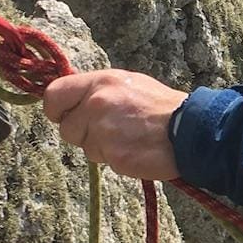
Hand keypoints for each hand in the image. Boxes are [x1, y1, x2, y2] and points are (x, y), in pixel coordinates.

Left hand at [42, 69, 186, 181]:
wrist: (188, 129)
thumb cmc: (161, 107)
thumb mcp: (127, 84)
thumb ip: (98, 91)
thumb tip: (73, 100)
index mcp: (100, 82)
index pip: (54, 95)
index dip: (56, 109)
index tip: (64, 116)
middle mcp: (96, 104)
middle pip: (66, 128)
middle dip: (82, 133)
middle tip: (107, 131)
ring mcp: (103, 131)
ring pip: (85, 147)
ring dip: (101, 147)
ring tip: (127, 138)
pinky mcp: (113, 155)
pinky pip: (102, 160)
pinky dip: (115, 159)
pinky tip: (134, 149)